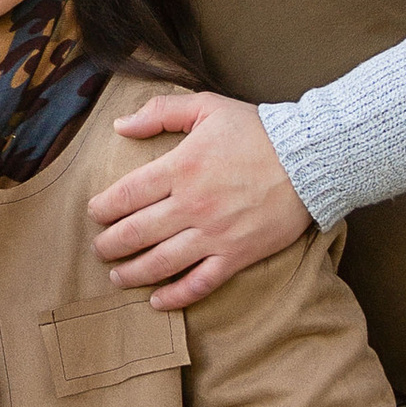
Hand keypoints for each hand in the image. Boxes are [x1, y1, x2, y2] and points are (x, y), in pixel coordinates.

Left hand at [85, 92, 309, 307]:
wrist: (310, 159)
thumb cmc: (258, 131)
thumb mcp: (207, 106)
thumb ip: (161, 112)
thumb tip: (120, 124)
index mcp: (181, 168)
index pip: (127, 194)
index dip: (104, 207)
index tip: (95, 213)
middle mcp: (192, 205)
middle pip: (136, 233)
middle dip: (110, 245)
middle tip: (100, 249)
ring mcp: (214, 234)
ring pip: (161, 262)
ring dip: (132, 273)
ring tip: (117, 277)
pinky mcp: (237, 255)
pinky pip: (200, 283)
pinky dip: (175, 295)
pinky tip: (157, 301)